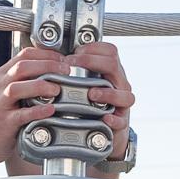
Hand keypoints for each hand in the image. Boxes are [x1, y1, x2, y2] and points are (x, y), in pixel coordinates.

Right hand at [0, 46, 65, 171]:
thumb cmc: (2, 119)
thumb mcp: (11, 94)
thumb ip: (28, 82)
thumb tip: (55, 74)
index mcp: (2, 76)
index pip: (24, 54)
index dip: (46, 54)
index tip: (62, 60)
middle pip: (22, 66)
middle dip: (47, 65)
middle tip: (65, 71)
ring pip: (17, 87)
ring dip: (40, 86)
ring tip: (56, 89)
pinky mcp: (3, 122)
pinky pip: (20, 114)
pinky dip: (37, 111)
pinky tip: (49, 110)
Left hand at [69, 40, 134, 162]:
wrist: (106, 130)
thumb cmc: (95, 103)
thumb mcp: (89, 82)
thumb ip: (79, 71)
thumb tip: (55, 58)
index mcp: (111, 72)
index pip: (110, 51)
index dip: (92, 48)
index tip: (75, 52)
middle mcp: (119, 84)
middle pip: (113, 65)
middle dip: (91, 61)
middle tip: (72, 64)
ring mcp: (121, 103)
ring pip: (124, 93)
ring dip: (107, 93)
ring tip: (91, 94)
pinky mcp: (121, 122)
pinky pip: (121, 120)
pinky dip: (114, 119)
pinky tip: (105, 118)